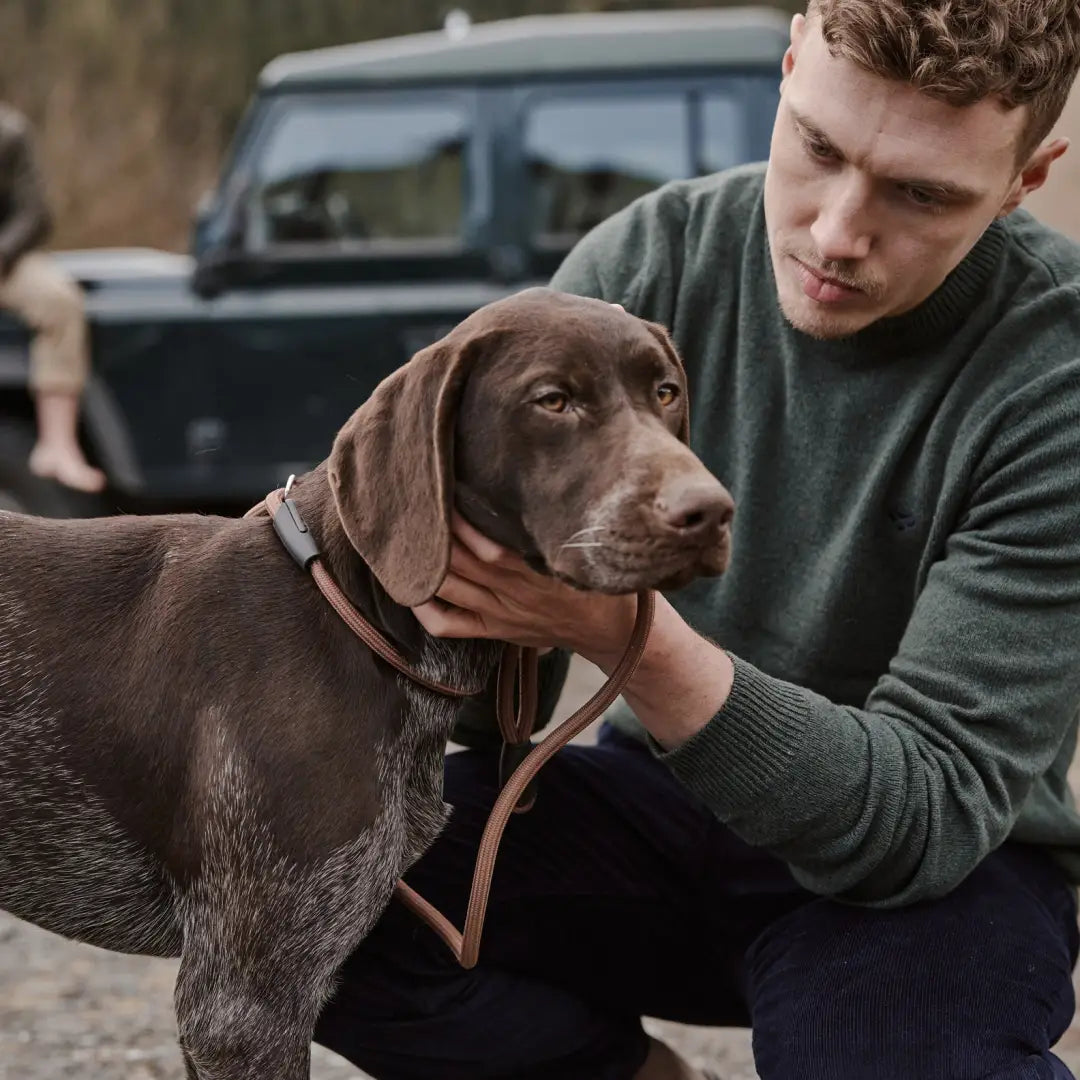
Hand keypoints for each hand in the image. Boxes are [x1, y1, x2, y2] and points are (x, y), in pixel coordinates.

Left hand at [412, 513, 637, 661]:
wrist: (608, 629)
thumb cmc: (593, 578)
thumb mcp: (579, 548)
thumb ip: (548, 526)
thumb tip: (517, 488)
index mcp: (536, 571)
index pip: (490, 547)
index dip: (462, 522)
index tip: (445, 492)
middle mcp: (513, 592)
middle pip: (459, 562)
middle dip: (432, 535)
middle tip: (411, 505)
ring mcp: (499, 613)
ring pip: (448, 587)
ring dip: (422, 564)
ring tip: (403, 537)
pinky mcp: (492, 630)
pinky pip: (449, 625)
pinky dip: (424, 609)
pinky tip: (410, 589)